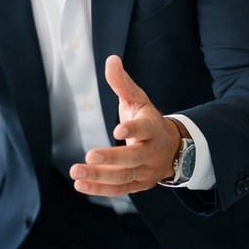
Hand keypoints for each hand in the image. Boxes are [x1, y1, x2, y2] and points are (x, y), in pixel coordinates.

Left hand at [69, 55, 180, 196]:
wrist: (171, 149)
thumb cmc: (148, 120)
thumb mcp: (138, 100)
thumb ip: (122, 83)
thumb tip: (111, 59)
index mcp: (153, 128)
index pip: (145, 129)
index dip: (133, 130)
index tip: (118, 129)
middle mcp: (151, 152)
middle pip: (134, 158)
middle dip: (112, 158)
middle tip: (89, 155)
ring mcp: (146, 171)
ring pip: (124, 177)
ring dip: (100, 177)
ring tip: (76, 172)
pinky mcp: (138, 185)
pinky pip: (119, 190)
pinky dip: (100, 189)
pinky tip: (81, 185)